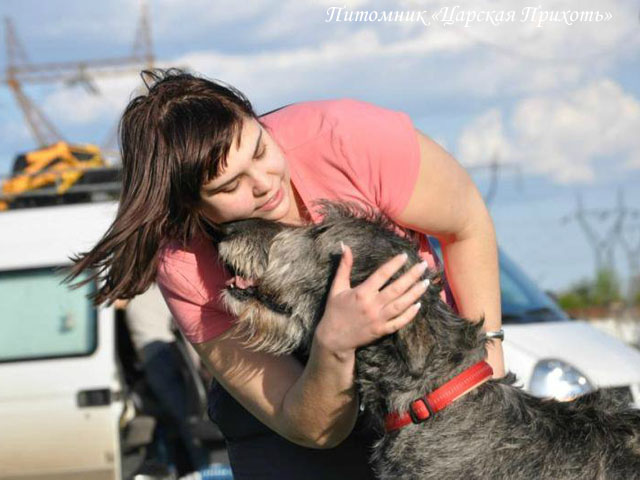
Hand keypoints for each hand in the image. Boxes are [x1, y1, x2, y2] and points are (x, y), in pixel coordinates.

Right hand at [315, 243, 428, 357]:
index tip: (405, 255)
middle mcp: (372, 305)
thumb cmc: (334, 310)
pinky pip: (399, 322)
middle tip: (423, 265)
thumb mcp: (337, 287)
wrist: (333, 339)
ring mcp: (378, 319)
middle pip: (396, 288)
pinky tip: (419, 305)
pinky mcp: (381, 330)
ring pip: (401, 304)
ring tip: (426, 282)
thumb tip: (344, 245)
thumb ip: (344, 266)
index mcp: (361, 293)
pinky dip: (410, 314)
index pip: (382, 275)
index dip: (394, 264)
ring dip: (415, 293)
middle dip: (412, 276)